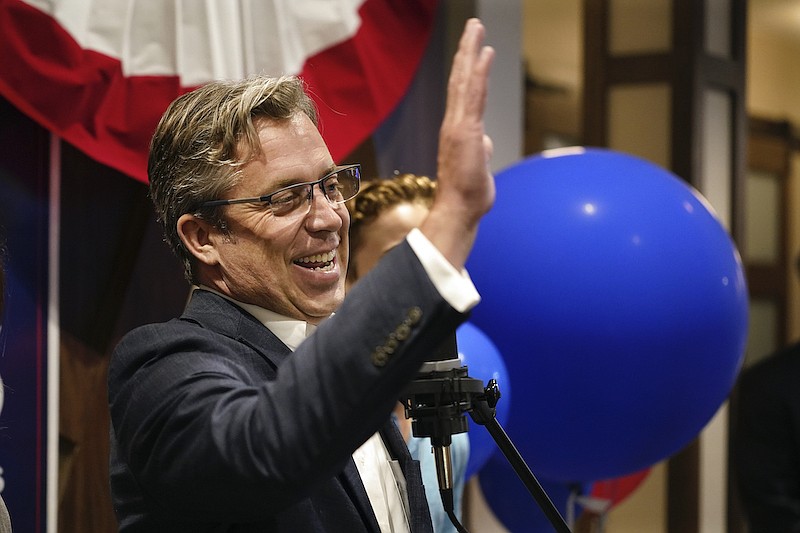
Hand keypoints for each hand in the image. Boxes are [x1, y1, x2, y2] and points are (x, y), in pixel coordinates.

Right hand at [422, 18, 494, 268]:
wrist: (458, 211)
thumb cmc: (468, 195)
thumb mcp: (478, 166)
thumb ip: (480, 149)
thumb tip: (485, 143)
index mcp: (456, 131)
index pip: (462, 93)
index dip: (467, 68)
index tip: (473, 48)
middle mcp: (453, 123)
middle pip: (460, 79)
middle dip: (466, 50)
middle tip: (473, 25)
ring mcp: (458, 126)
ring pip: (464, 81)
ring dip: (471, 52)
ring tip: (476, 27)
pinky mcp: (466, 131)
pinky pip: (473, 95)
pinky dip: (478, 72)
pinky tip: (484, 53)